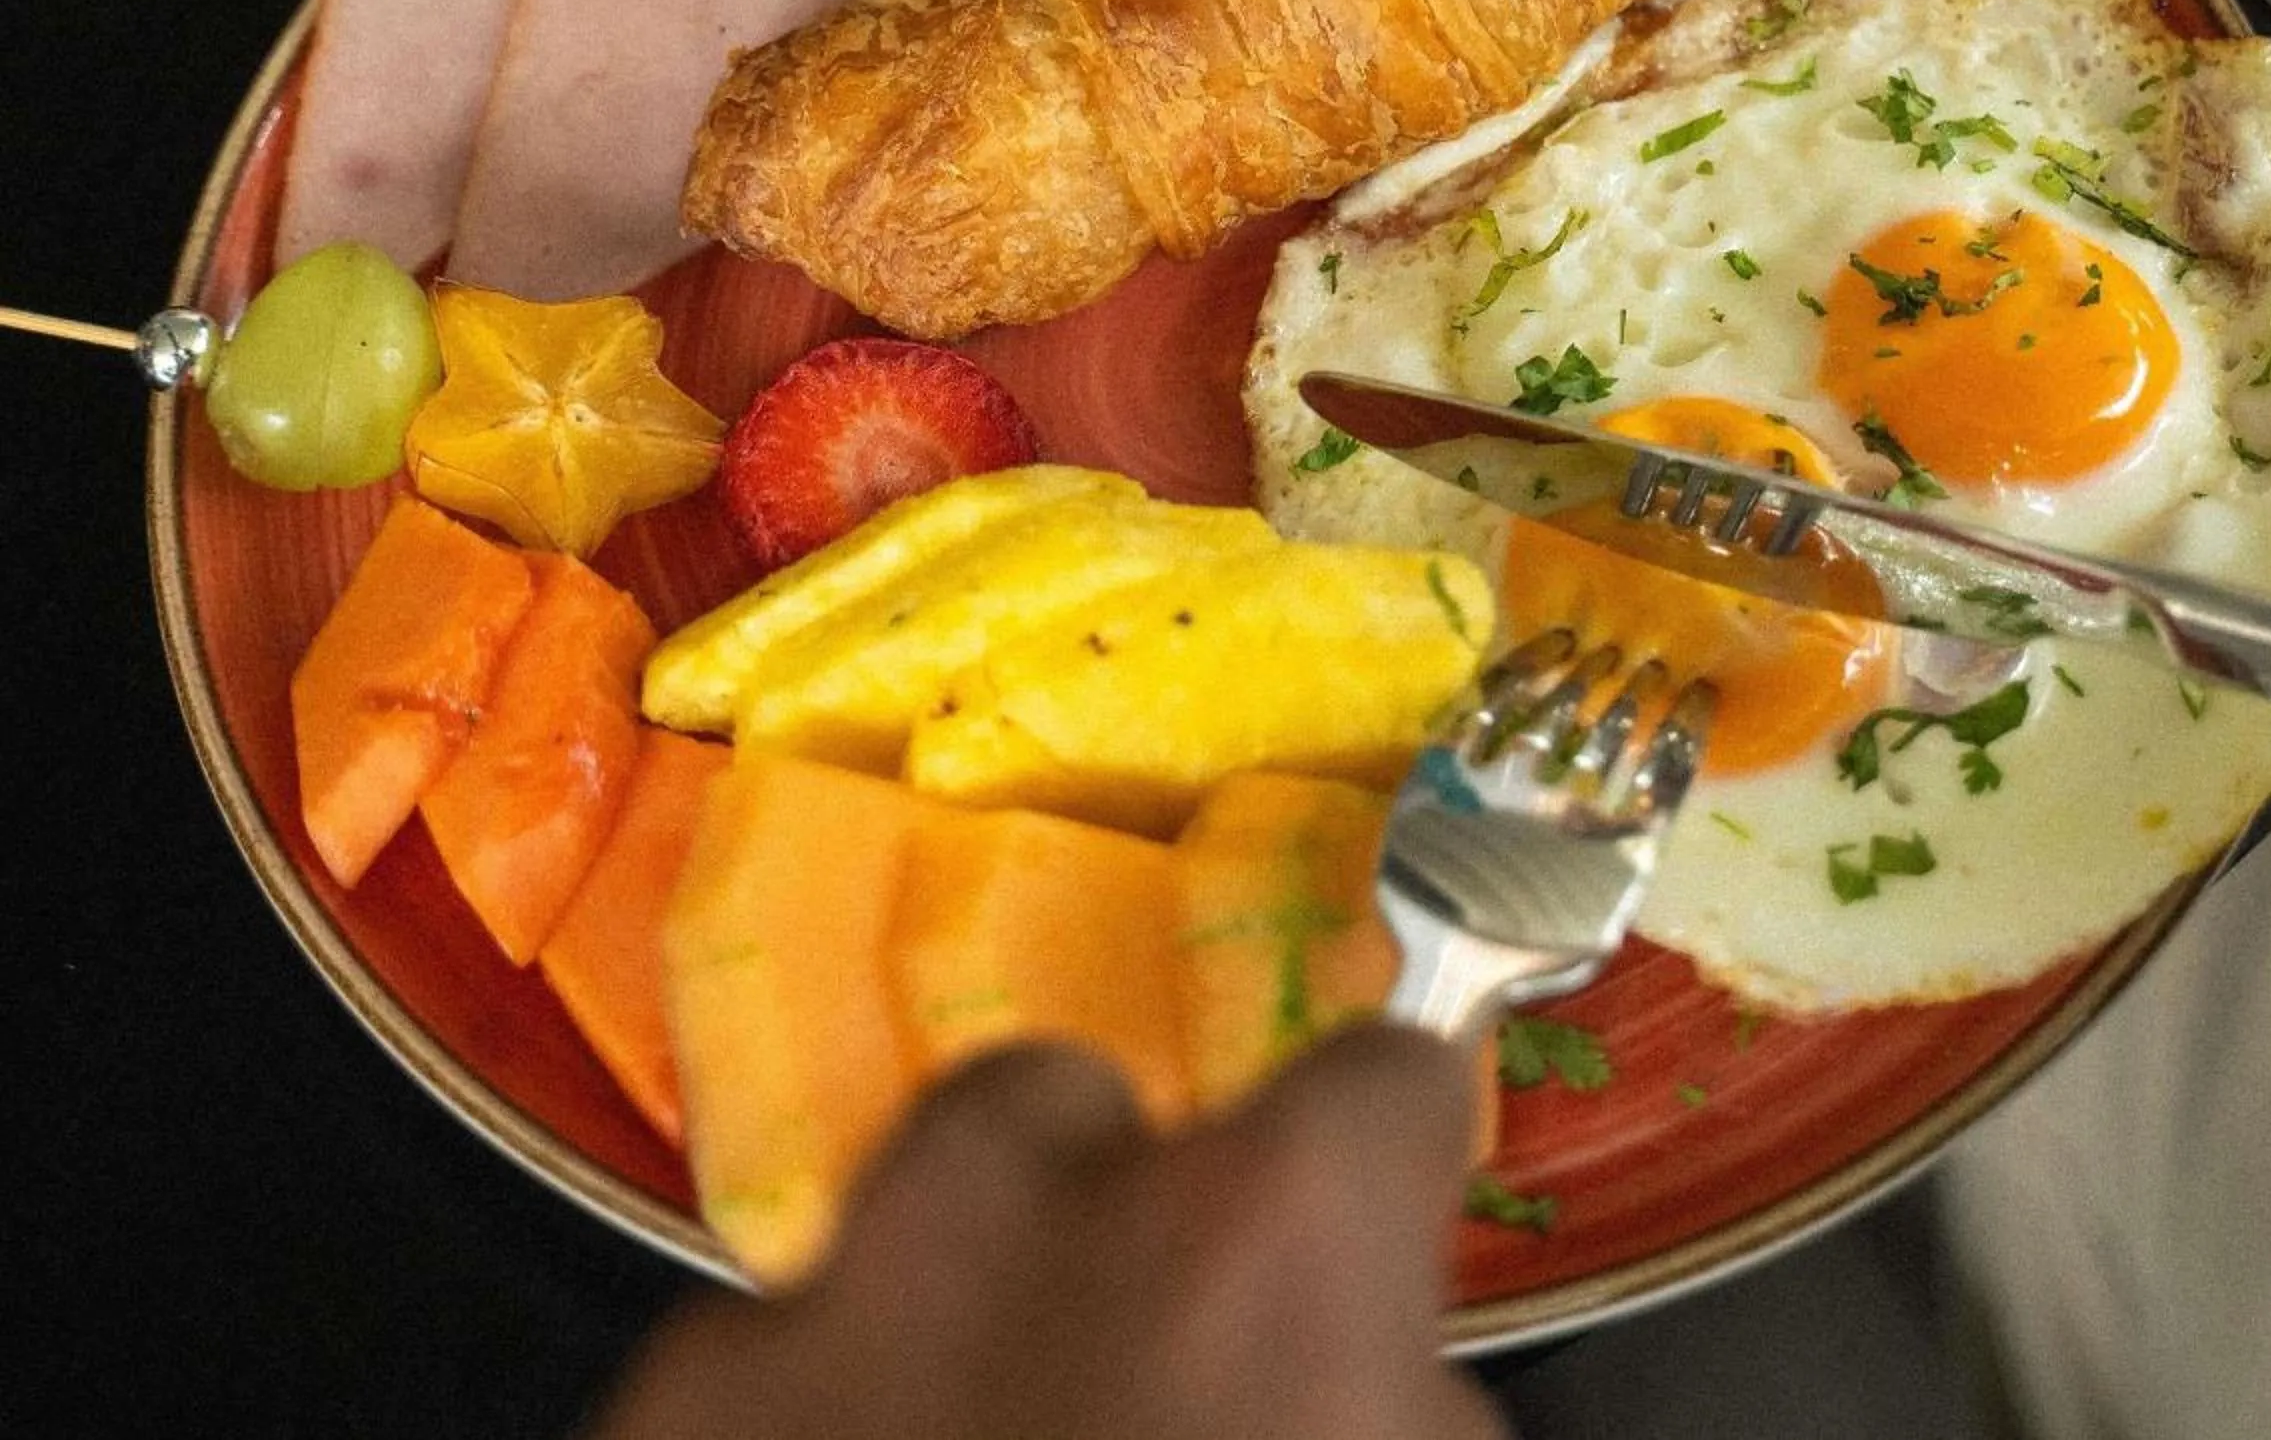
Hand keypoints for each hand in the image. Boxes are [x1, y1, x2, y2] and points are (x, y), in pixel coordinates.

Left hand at [590, 1028, 1508, 1439]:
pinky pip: (741, 1390)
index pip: (1378, 1085)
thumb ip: (1405, 1386)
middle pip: (1060, 1108)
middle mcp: (1009, 1235)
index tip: (1389, 1207)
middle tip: (1143, 1363)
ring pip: (869, 1257)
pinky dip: (802, 1436)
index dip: (1390, 1158)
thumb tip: (1383, 1373)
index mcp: (1264, 1245)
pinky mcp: (646, 1429)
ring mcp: (786, 1346)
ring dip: (934, 1334)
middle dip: (1102, 1204)